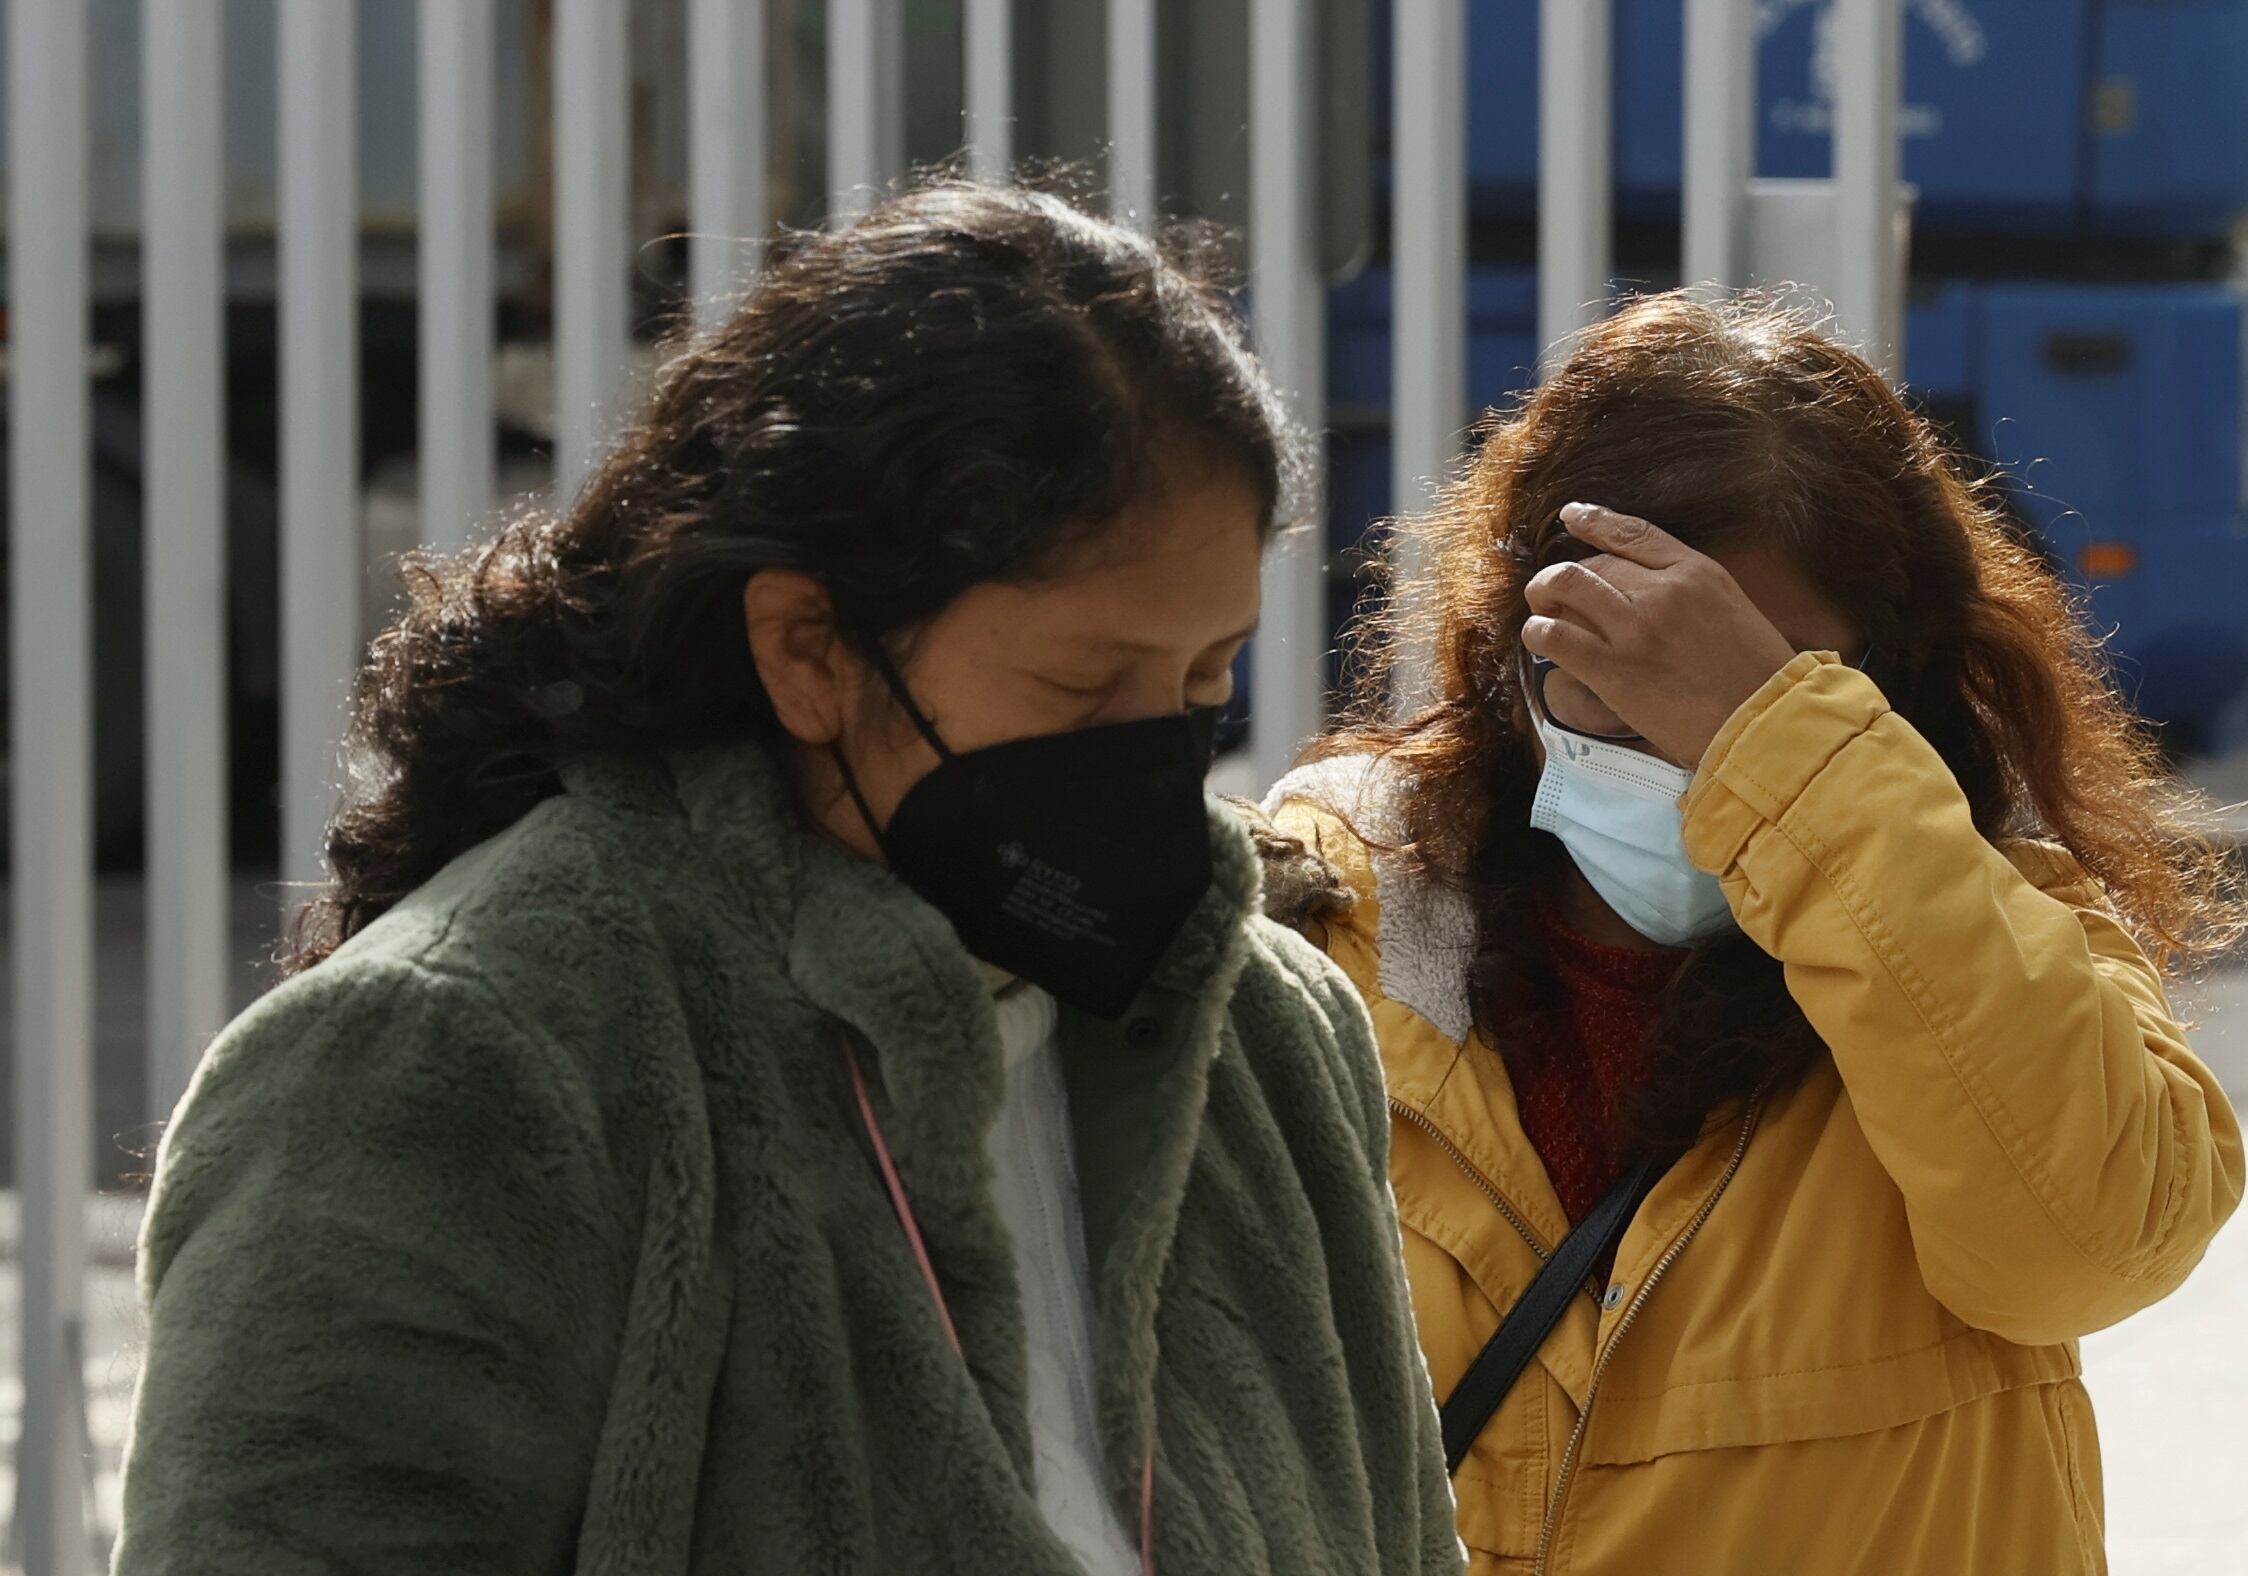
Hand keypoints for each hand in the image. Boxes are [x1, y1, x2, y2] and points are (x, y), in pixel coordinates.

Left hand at [1520, 503, 1800, 766]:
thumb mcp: (1734, 611)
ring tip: (1543, 613)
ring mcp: (1634, 628)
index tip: (1572, 516)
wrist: (1764, 726)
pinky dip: (1539, 632)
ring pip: (1566, 587)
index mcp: (1697, 572)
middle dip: (1567, 578)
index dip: (1594, 521)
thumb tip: (1647, 592)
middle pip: (1593, 563)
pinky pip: (1556, 636)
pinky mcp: (1612, 668)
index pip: (1631, 533)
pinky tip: (1540, 639)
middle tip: (1556, 597)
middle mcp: (1662, 591)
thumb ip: (1690, 594)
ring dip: (1545, 597)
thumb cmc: (1758, 680)